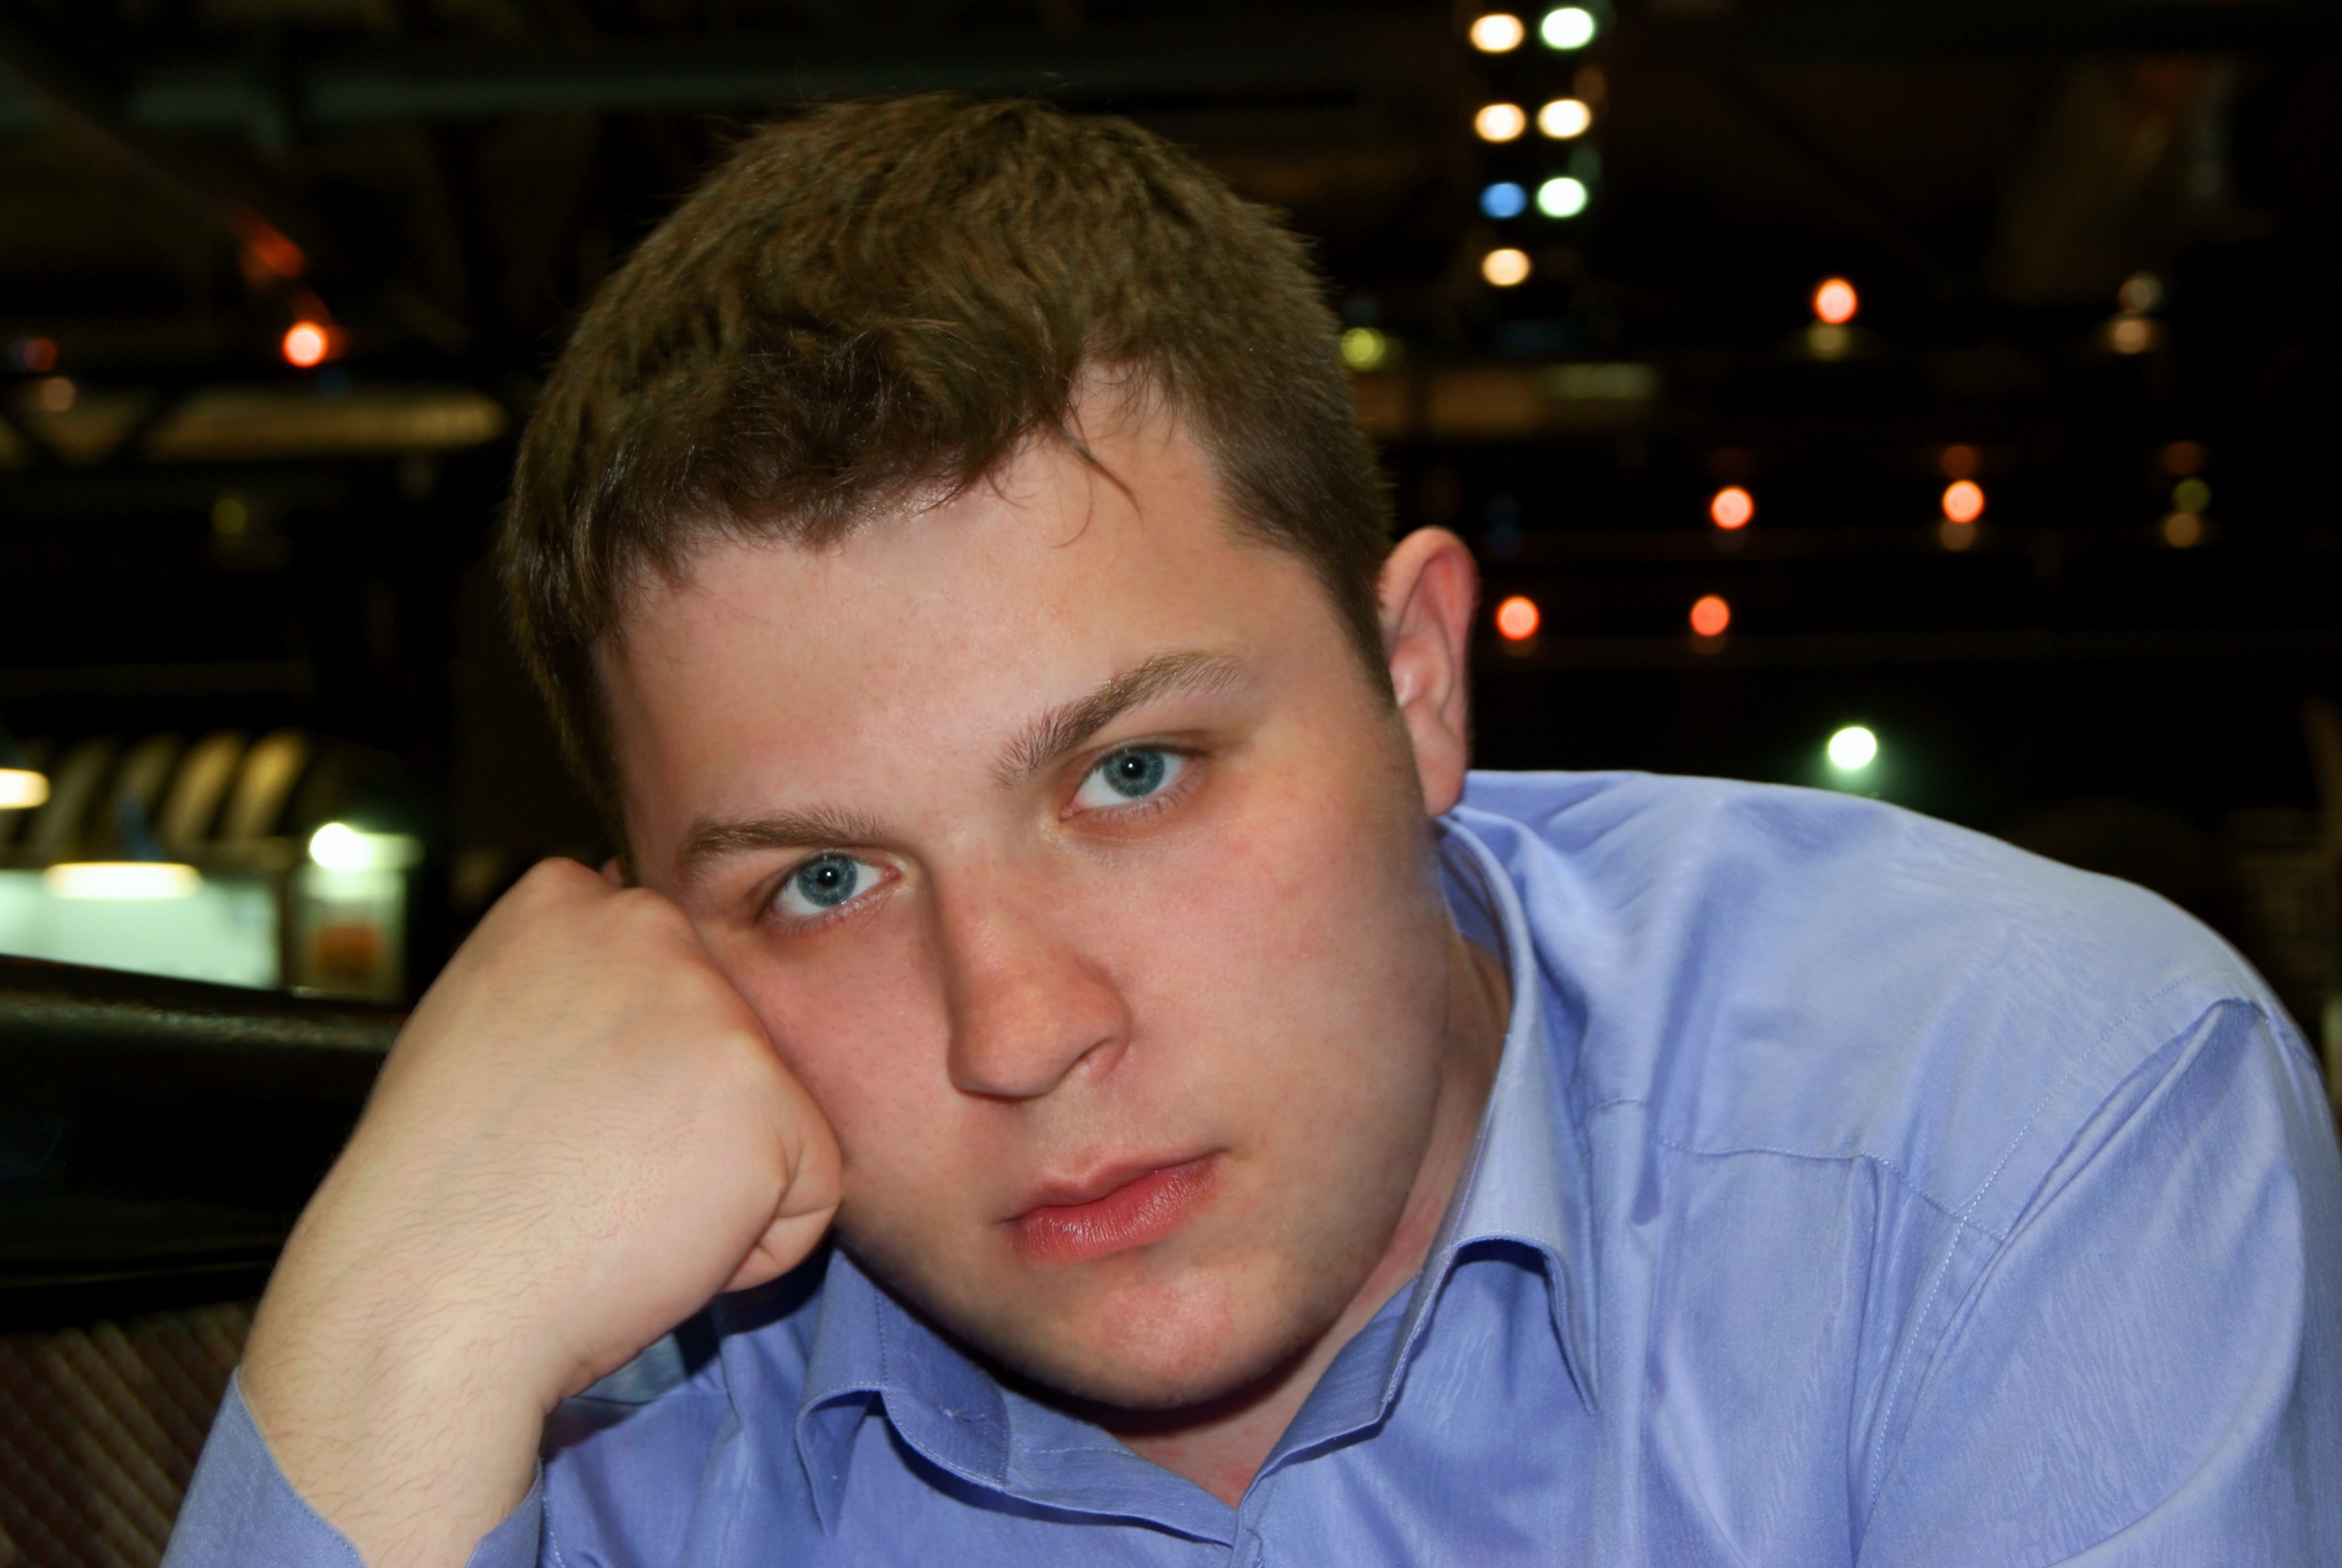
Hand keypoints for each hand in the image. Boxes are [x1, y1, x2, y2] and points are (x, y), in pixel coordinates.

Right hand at [239, 859, 840, 1567]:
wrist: (423, 1307)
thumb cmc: (439, 1201)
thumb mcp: (476, 1030)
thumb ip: (567, 975)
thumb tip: (618, 907)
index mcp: (565, 900)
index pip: (673, 977)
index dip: (626, 1075)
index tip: (552, 1119)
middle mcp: (645, 924)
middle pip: (732, 1042)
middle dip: (682, 1124)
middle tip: (581, 1171)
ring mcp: (710, 1005)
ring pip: (776, 1115)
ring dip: (719, 1185)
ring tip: (611, 1207)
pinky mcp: (763, 1094)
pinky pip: (813, 1189)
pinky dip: (755, 1247)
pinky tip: (655, 1244)